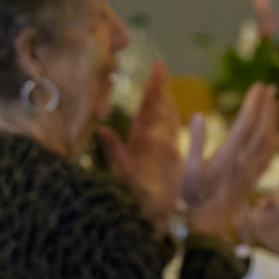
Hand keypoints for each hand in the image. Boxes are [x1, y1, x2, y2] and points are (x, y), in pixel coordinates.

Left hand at [99, 63, 183, 233]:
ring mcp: (159, 145)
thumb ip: (116, 150)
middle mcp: (148, 139)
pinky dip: (175, 117)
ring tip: (165, 79)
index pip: (146, 107)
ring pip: (164, 116)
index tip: (156, 68)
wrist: (147, 213)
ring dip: (165, 98)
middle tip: (160, 65)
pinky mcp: (171, 155)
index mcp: (139, 138)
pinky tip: (176, 107)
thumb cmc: (134, 196)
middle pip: (154, 107)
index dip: (152, 88)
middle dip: (158, 87)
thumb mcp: (124, 172)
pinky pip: (173, 131)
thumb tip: (102, 129)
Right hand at [186, 82, 278, 239]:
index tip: (257, 86)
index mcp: (228, 154)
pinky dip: (274, 140)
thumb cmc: (196, 198)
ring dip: (272, 120)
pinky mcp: (255, 178)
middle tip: (271, 87)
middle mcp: (244, 159)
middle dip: (267, 106)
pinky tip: (275, 135)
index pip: (245, 123)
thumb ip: (195, 142)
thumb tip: (198, 115)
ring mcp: (252, 169)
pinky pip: (269, 155)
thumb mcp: (188, 170)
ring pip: (268, 139)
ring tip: (274, 104)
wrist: (213, 225)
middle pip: (261, 128)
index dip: (253, 104)